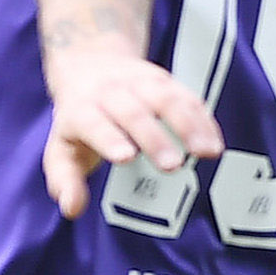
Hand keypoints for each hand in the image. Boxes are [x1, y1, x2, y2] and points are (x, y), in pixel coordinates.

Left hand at [40, 42, 221, 218]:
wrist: (90, 66)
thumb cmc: (78, 118)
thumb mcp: (61, 148)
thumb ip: (65, 180)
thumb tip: (72, 208)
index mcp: (82, 111)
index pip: (94, 123)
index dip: (110, 139)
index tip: (126, 157)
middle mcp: (111, 93)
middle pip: (134, 113)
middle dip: (155, 139)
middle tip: (173, 165)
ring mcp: (140, 84)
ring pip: (166, 99)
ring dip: (189, 125)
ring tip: (206, 152)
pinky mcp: (165, 81)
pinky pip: (187, 97)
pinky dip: (203, 119)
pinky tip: (214, 142)